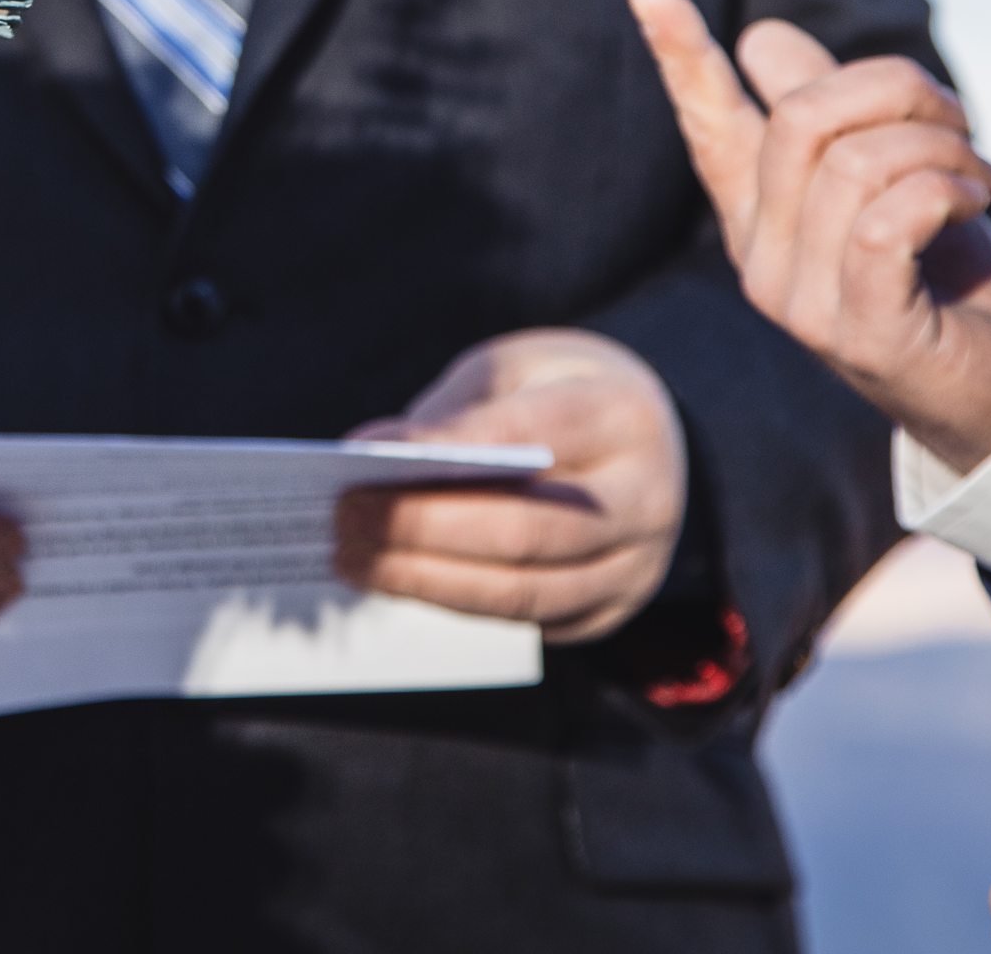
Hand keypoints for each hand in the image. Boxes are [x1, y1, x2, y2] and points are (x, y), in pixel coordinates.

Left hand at [334, 329, 686, 643]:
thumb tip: (371, 456)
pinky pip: (523, 621)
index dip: (446, 448)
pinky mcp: (608, 612)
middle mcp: (646, 502)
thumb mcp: (517, 371)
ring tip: (350, 558)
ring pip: (524, 592)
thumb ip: (458, 412)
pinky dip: (452, 601)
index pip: (531, 438)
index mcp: (624, 418)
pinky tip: (392, 580)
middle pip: (527, 530)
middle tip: (344, 515)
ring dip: (426, 580)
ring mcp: (634, 568)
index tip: (364, 453)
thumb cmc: (557, 394)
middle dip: (424, 528)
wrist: (645, 442)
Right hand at [627, 0, 990, 475]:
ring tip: (978, 173)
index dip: (681, 54)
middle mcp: (762, 257)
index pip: (710, 123)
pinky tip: (975, 198)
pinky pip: (886, 221)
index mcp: (758, 213)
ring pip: (855, 165)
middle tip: (956, 119)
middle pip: (801, 120)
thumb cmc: (939, 271)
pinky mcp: (858, 332)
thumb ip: (828, 109)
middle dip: (895, 91)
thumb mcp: (884, 172)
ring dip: (941, 146)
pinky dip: (945, 188)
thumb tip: (760, 38)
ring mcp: (801, 302)